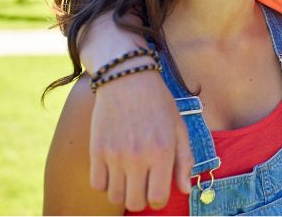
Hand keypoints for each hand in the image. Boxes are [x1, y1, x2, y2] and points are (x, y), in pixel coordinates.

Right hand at [89, 70, 193, 210]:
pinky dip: (105, 183)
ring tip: (129, 175)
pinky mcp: (96, 150)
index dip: (159, 198)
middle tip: (144, 182)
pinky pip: (97, 184)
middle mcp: (138, 157)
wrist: (127, 77)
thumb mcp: (179, 127)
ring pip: (115, 197)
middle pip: (135, 202)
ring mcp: (115, 155)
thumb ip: (185, 160)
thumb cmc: (158, 102)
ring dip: (123, 191)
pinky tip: (114, 169)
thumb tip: (185, 189)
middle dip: (142, 197)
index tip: (158, 188)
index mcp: (162, 152)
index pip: (158, 198)